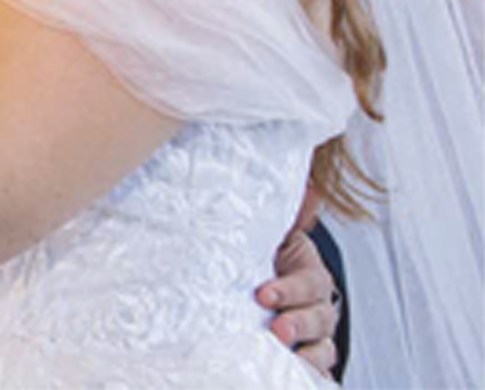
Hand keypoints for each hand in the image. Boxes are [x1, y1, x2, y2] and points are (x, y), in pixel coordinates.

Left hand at [258, 228, 339, 376]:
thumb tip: (271, 199)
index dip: (290, 289)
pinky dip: (313, 376)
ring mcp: (313, 331)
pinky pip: (318, 369)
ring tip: (284, 357)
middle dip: (298, 323)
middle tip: (277, 329)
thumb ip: (255, 225)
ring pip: (324, 346)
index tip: (262, 294)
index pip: (310, 281)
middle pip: (320, 317)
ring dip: (307, 355)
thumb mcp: (257, 236)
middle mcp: (315, 302)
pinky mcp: (306, 351)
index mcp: (307, 270)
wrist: (247, 269)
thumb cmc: (250, 253)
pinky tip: (300, 379)